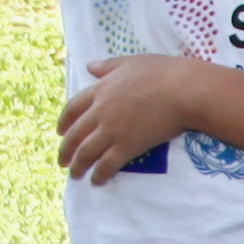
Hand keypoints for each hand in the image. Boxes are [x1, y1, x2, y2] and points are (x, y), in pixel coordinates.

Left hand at [55, 52, 220, 184]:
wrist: (183, 91)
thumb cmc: (161, 72)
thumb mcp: (131, 62)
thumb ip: (108, 66)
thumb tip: (89, 65)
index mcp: (100, 90)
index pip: (73, 108)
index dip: (64, 122)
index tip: (60, 132)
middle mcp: (100, 112)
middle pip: (75, 135)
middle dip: (66, 150)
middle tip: (63, 161)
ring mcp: (112, 130)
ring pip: (86, 152)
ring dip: (78, 166)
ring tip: (75, 175)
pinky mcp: (127, 146)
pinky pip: (107, 164)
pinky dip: (99, 174)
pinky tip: (97, 181)